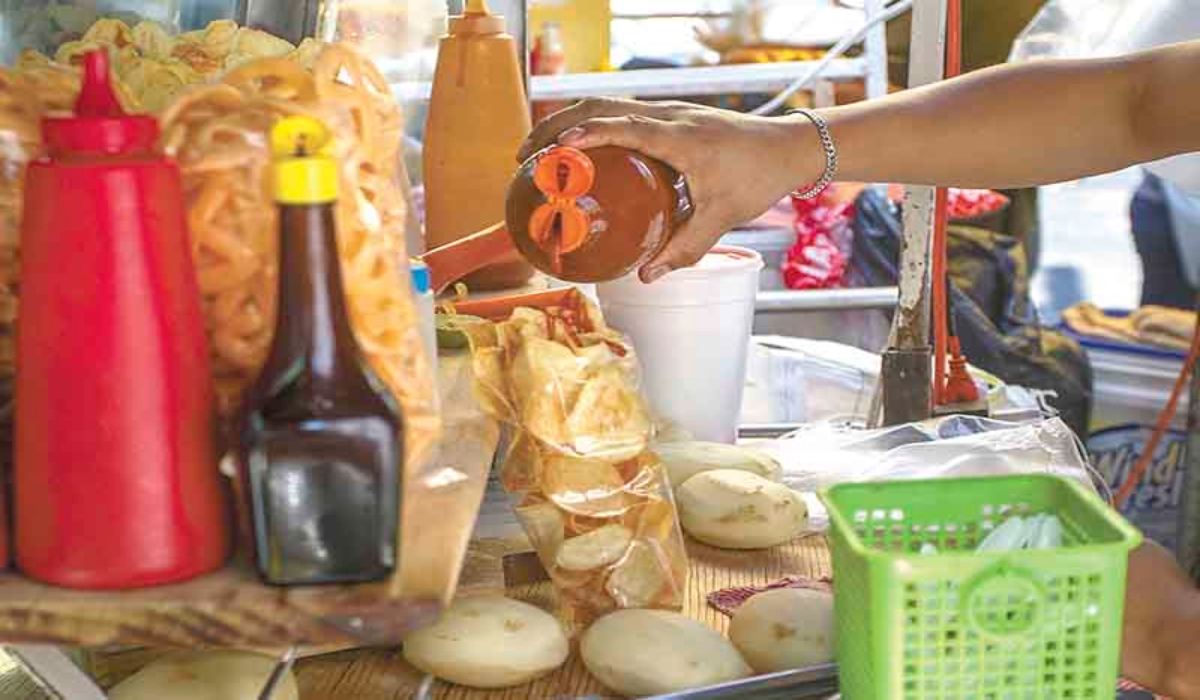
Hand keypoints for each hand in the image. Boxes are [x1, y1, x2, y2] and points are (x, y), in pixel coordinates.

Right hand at [519, 98, 821, 282]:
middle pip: (601, 105)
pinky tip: (577, 151)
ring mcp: (668, 112)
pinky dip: (590, 124)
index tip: (556, 148)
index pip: (624, 126)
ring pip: (607, 103)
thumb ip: (685, 248)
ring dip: (568, 120)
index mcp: (680, 137)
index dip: (589, 134)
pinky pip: (621, 112)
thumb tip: (645, 275)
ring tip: (538, 150)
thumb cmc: (758, 178)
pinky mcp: (669, 116)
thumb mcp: (721, 219)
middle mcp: (669, 116)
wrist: (789, 146)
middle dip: (557, 124)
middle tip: (526, 155)